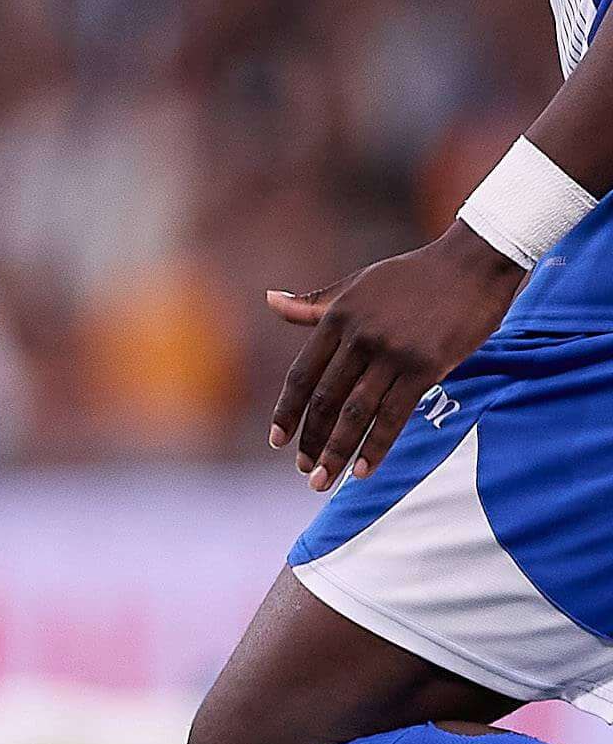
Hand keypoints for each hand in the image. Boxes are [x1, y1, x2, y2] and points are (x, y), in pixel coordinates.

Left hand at [265, 229, 526, 490]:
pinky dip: (376, 447)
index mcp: (337, 318)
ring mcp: (392, 353)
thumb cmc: (412, 275)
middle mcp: (359, 337)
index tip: (276, 440)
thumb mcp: (356, 285)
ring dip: (336, 452)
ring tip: (323, 481)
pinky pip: (394, 415)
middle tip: (303, 471)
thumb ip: (314, 305)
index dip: (287, 412)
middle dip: (311, 441)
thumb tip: (271, 301)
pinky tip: (362, 471)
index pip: (302, 376)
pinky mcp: (427, 366)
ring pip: (355, 414)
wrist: (472, 263)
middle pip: (324, 401)